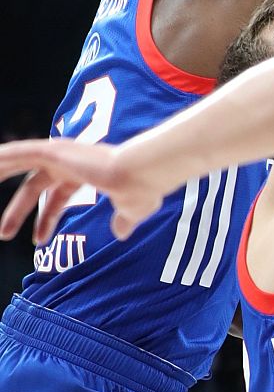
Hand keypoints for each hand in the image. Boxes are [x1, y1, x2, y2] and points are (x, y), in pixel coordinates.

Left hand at [0, 139, 163, 243]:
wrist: (141, 174)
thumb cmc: (141, 190)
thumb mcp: (132, 210)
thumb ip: (124, 220)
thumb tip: (122, 233)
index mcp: (88, 172)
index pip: (58, 196)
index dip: (46, 219)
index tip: (39, 242)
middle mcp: (72, 161)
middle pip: (35, 186)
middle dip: (19, 210)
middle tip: (3, 234)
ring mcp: (62, 153)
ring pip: (21, 163)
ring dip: (0, 174)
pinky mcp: (54, 150)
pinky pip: (19, 152)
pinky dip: (3, 158)